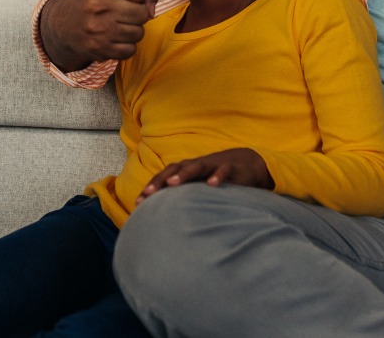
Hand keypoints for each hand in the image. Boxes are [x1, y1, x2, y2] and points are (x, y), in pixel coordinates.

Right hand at [39, 0, 164, 70]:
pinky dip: (126, 46)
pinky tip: (113, 37)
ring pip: (139, 33)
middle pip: (144, 13)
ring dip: (133, 30)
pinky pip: (131, 50)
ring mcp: (98, 28)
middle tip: (122, 11)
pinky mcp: (99, 49)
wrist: (64, 24)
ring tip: (117, 24)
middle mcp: (97, 4)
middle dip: (138, 13)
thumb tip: (156, 2)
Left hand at [136, 148, 272, 202]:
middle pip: (174, 169)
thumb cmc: (216, 179)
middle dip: (160, 180)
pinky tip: (212, 184)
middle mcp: (196, 165)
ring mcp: (213, 165)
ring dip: (184, 174)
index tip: (138, 203)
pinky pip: (223, 170)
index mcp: (185, 170)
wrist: (246, 164)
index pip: (164, 177)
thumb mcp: (198, 188)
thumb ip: (183, 199)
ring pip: (196, 166)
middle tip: (149, 193)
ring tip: (173, 183)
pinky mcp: (231, 168)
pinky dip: (217, 176)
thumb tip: (163, 220)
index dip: (151, 188)